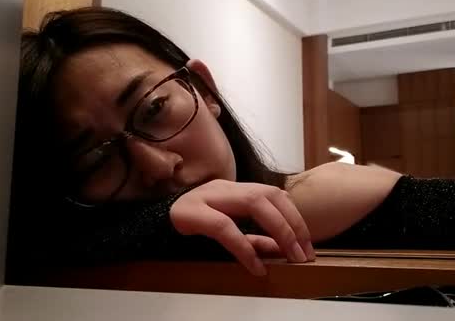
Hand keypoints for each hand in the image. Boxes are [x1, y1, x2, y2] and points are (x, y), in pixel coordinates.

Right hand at [170, 179, 315, 275]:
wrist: (147, 225)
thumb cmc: (190, 227)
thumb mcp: (228, 230)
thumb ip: (254, 236)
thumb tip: (281, 248)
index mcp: (234, 189)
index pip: (274, 194)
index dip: (295, 217)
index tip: (307, 244)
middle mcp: (223, 187)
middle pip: (269, 195)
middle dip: (292, 224)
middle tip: (303, 254)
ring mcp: (206, 197)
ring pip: (253, 202)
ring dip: (278, 230)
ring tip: (290, 256)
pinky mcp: (190, 213)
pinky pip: (224, 228)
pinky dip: (245, 248)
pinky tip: (256, 267)